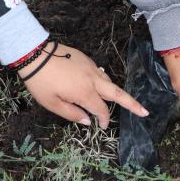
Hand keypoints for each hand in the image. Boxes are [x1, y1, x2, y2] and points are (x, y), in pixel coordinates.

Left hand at [19, 42, 147, 128]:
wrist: (34, 53)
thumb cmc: (40, 82)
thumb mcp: (51, 104)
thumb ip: (72, 114)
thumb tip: (88, 120)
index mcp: (85, 93)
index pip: (102, 110)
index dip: (104, 120)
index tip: (103, 127)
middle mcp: (93, 80)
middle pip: (118, 94)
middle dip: (133, 104)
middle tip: (145, 112)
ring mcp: (91, 68)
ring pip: (109, 82)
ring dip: (116, 93)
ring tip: (121, 100)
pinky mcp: (87, 60)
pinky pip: (100, 73)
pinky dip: (104, 82)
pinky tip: (98, 85)